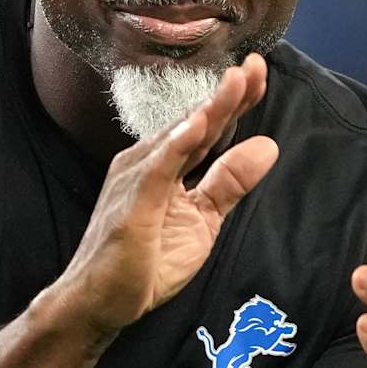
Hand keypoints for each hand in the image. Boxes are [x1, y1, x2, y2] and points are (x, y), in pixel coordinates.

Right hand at [52, 55, 279, 338]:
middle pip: (197, 122)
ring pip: (180, 136)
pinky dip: (178, 144)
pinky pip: (158, 168)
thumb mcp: (201, 221)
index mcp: (166, 164)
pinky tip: (198, 123)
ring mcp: (137, 179)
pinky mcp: (131, 202)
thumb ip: (229, 183)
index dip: (235, 101)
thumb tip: (268, 147)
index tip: (259, 73)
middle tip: (256, 64)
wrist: (99, 303)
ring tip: (236, 81)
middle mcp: (149, 161)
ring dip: (209, 108)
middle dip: (228, 93)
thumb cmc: (143, 263)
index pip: (208, 127)